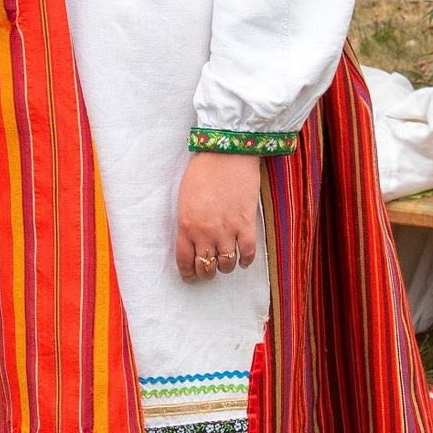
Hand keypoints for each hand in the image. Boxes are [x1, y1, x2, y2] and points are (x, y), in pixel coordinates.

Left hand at [174, 152, 262, 282]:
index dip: (187, 273)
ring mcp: (227, 230)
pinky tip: (244, 260)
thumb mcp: (185, 199)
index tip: (190, 277)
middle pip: (205, 266)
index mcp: (186, 225)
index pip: (184, 260)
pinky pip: (247, 253)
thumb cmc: (202, 171)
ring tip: (225, 264)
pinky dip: (246, 261)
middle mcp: (205, 233)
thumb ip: (188, 222)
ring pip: (226, 264)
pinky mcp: (246, 224)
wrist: (226, 154)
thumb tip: (193, 239)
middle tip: (208, 272)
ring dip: (225, 268)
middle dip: (206, 273)